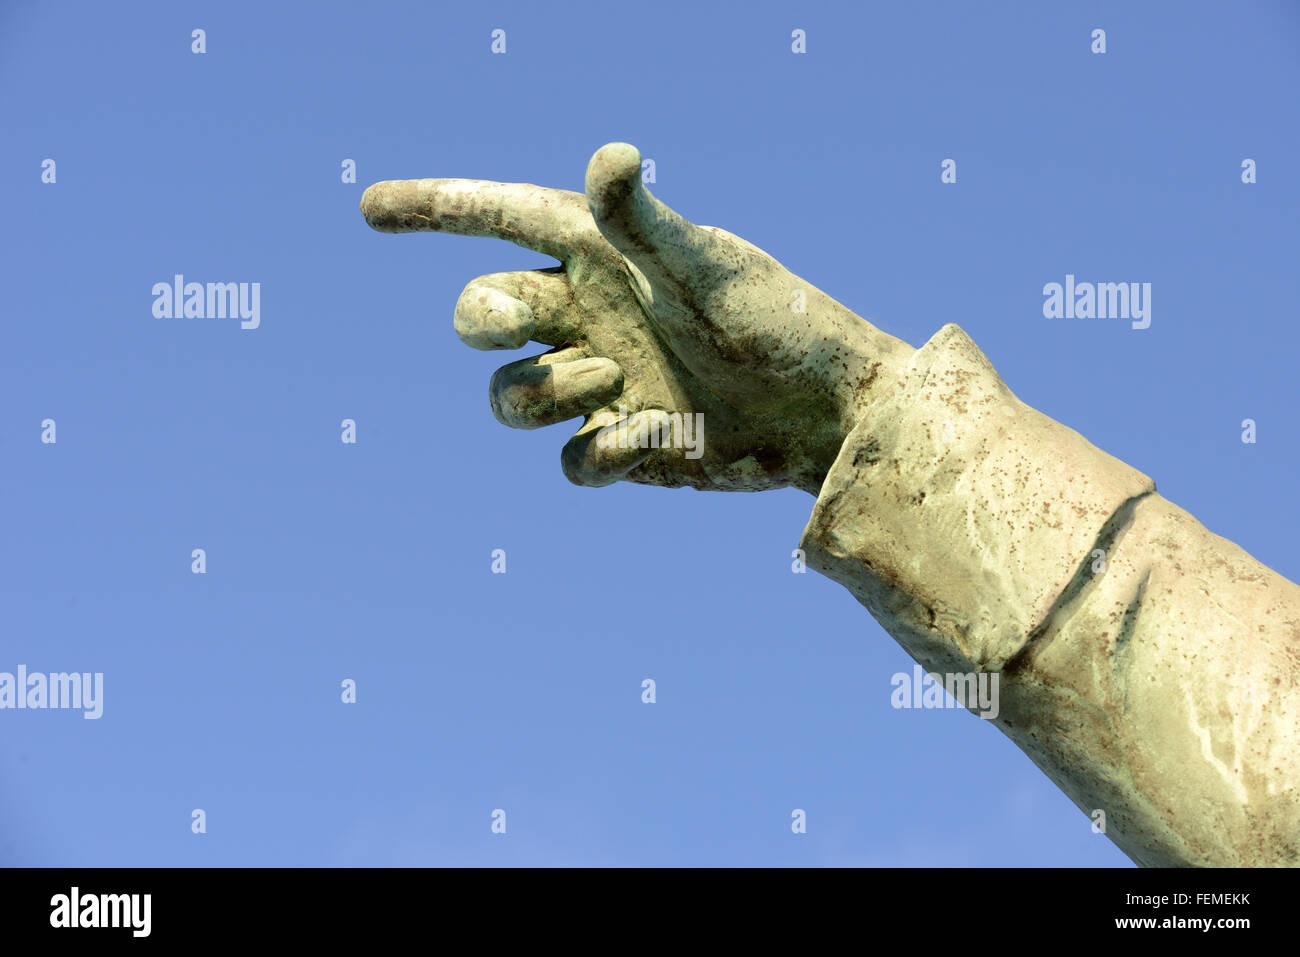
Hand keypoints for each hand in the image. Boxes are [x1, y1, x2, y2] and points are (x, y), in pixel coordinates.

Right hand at [360, 143, 912, 492]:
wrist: (825, 414)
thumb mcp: (712, 271)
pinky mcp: (621, 444)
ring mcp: (600, 384)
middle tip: (521, 321)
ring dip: (542, 391)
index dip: (436, 210)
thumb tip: (608, 159)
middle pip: (481, 313)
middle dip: (482, 317)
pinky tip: (650, 436)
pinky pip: (569, 460)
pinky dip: (598, 451)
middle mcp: (588, 317)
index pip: (501, 220)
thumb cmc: (781, 321)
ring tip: (613, 379)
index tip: (370, 208)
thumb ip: (650, 225)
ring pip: (509, 397)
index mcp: (602, 257)